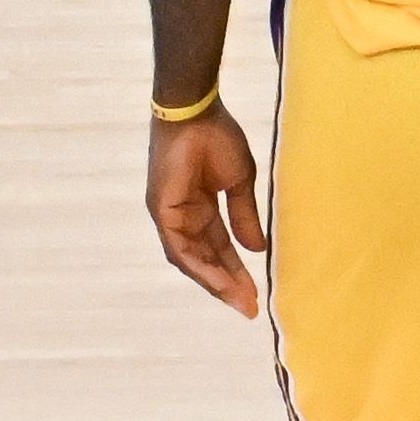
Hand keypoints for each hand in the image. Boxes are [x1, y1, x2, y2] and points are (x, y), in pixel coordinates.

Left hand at [147, 104, 265, 317]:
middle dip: (228, 284)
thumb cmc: (217, 138)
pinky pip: (181, 248)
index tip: (256, 294)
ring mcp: (170, 216)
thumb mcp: (239, 183)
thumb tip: (257, 249)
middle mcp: (183, 217)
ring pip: (192, 260)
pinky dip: (200, 267)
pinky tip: (220, 282)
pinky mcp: (162, 212)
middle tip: (251, 307)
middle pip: (206, 259)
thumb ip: (244, 217)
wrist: (195, 113)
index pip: (219, 248)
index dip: (237, 271)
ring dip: (216, 282)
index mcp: (200, 208)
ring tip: (240, 301)